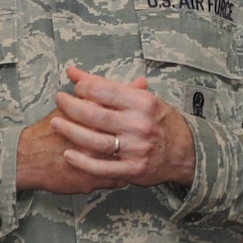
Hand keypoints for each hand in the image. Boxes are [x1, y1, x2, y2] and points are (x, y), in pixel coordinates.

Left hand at [16, 65, 195, 194]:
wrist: (186, 151)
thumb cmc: (160, 121)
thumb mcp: (140, 98)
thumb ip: (106, 86)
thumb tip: (74, 73)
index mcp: (143, 103)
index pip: (104, 91)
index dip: (83, 88)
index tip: (75, 87)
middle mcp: (140, 125)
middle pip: (95, 116)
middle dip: (71, 107)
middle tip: (60, 100)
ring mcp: (136, 149)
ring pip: (94, 141)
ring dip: (71, 132)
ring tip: (56, 123)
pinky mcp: (133, 170)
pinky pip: (102, 168)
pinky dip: (82, 162)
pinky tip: (68, 154)